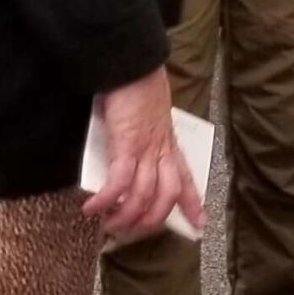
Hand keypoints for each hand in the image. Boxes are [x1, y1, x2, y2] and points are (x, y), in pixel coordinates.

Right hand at [82, 69, 202, 236]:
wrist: (132, 65)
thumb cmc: (136, 85)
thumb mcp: (148, 114)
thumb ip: (144, 132)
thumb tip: (127, 147)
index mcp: (168, 143)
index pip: (185, 177)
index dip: (192, 203)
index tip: (200, 223)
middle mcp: (161, 150)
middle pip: (167, 195)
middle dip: (151, 219)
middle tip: (132, 229)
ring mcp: (146, 149)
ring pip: (144, 195)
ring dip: (126, 215)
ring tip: (109, 223)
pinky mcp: (126, 145)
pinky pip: (119, 182)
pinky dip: (107, 199)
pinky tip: (93, 207)